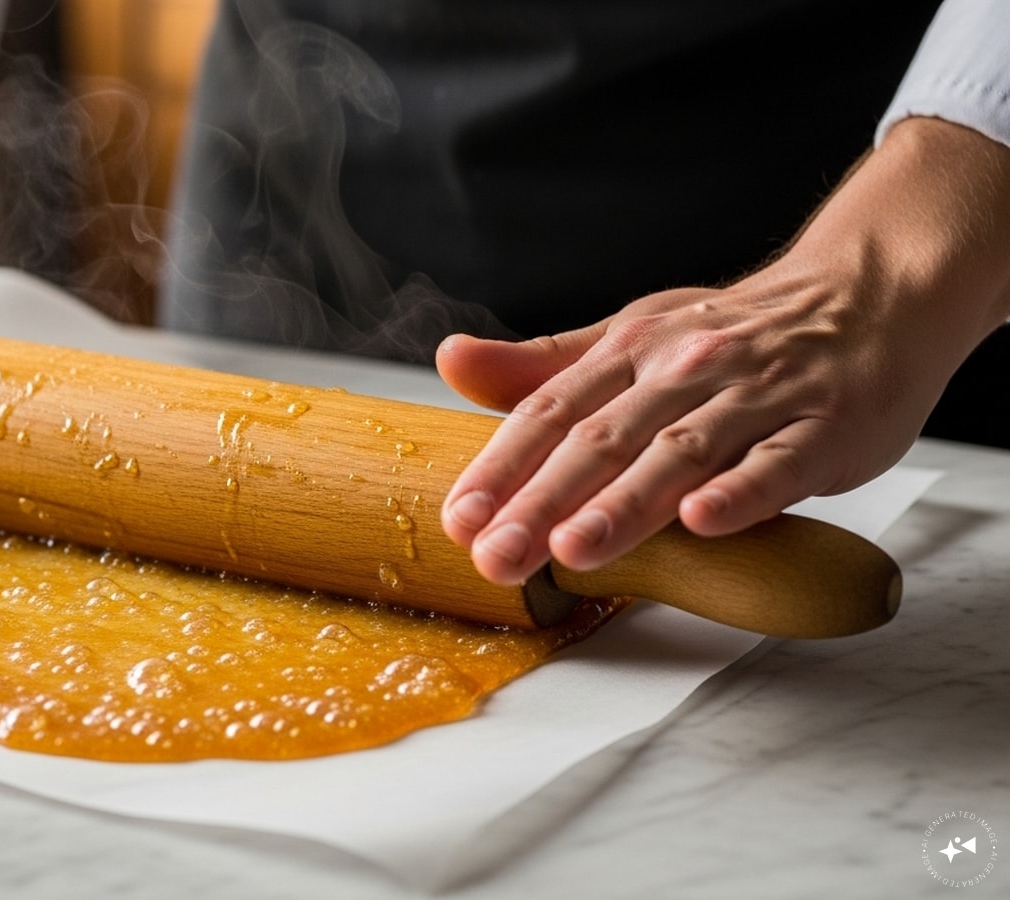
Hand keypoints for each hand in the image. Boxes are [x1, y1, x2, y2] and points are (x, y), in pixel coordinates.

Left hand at [437, 117, 1009, 586]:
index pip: (551, 412)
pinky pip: (779, 463)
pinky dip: (742, 490)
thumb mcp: (631, 336)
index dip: (501, 466)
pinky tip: (704, 520)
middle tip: (495, 555)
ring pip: (682, 451)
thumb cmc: (736, 334)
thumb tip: (451, 361)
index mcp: (631, 352)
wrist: (869, 294)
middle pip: (603, 439)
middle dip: (542, 501)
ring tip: (573, 547)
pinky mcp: (826, 427)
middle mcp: (686, 368)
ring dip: (625, 503)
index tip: (460, 518)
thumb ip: (544, 365)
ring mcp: (758, 395)